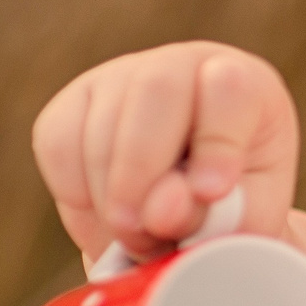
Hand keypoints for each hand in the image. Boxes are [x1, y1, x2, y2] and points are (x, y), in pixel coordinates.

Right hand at [32, 42, 298, 264]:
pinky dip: (76, 193)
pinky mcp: (73, 102)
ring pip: (100, 123)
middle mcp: (182, 65)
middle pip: (156, 91)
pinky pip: (59, 144)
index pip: (230, 88)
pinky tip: (107, 220)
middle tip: (142, 231)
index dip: (218, 142)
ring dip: (111, 197)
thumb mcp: (246, 219)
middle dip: (144, 170)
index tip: (212, 194)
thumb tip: (161, 212)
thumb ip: (219, 217)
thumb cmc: (233, 207)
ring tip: (137, 240)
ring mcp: (121, 76)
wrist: (190, 209)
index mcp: (246, 82)